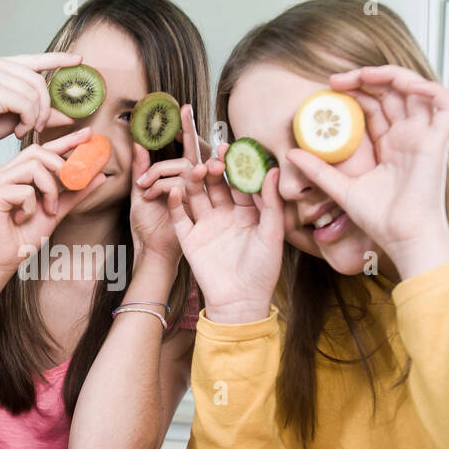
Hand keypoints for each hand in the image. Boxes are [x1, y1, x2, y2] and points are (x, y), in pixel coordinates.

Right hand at [0, 52, 81, 153]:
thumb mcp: (16, 116)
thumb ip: (40, 111)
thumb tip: (70, 115)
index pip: (34, 58)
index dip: (58, 59)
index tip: (78, 60)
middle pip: (39, 80)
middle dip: (45, 106)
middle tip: (40, 126)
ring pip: (34, 94)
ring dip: (35, 116)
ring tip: (24, 129)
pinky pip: (27, 104)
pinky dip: (28, 120)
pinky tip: (18, 130)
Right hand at [0, 127, 105, 279]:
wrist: (3, 261)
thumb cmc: (23, 237)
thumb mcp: (57, 211)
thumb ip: (75, 193)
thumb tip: (99, 176)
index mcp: (19, 173)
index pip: (44, 149)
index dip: (66, 140)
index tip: (88, 135)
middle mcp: (6, 172)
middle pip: (38, 151)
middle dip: (61, 167)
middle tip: (70, 187)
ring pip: (34, 167)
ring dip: (50, 190)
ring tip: (48, 210)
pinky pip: (24, 190)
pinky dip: (31, 207)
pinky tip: (22, 219)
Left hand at [131, 103, 205, 265]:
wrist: (150, 251)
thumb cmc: (147, 226)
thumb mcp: (139, 192)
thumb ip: (141, 168)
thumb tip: (138, 141)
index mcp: (183, 178)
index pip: (190, 148)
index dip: (188, 128)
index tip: (184, 107)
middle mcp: (195, 185)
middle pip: (190, 157)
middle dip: (174, 150)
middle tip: (153, 163)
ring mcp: (199, 196)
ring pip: (186, 169)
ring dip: (159, 175)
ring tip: (144, 191)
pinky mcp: (197, 207)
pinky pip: (181, 186)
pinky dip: (162, 188)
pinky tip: (150, 197)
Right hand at [165, 146, 284, 323]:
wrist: (240, 302)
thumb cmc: (262, 271)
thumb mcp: (272, 233)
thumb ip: (272, 202)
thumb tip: (273, 170)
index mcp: (248, 212)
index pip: (239, 182)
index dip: (236, 165)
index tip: (232, 146)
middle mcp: (225, 215)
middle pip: (216, 185)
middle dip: (214, 169)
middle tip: (214, 157)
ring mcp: (206, 225)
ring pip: (196, 195)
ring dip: (195, 182)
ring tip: (197, 171)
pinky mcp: (189, 238)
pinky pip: (179, 217)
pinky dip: (176, 203)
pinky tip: (177, 192)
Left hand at [284, 66, 448, 275]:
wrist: (402, 237)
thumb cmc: (380, 219)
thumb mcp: (342, 188)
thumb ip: (319, 170)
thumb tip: (291, 153)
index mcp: (389, 145)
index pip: (374, 105)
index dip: (355, 91)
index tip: (328, 89)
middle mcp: (408, 136)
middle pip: (392, 92)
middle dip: (366, 79)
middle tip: (335, 81)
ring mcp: (424, 136)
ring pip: (416, 90)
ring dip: (391, 75)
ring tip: (362, 75)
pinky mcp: (439, 141)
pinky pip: (445, 103)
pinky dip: (428, 87)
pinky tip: (401, 84)